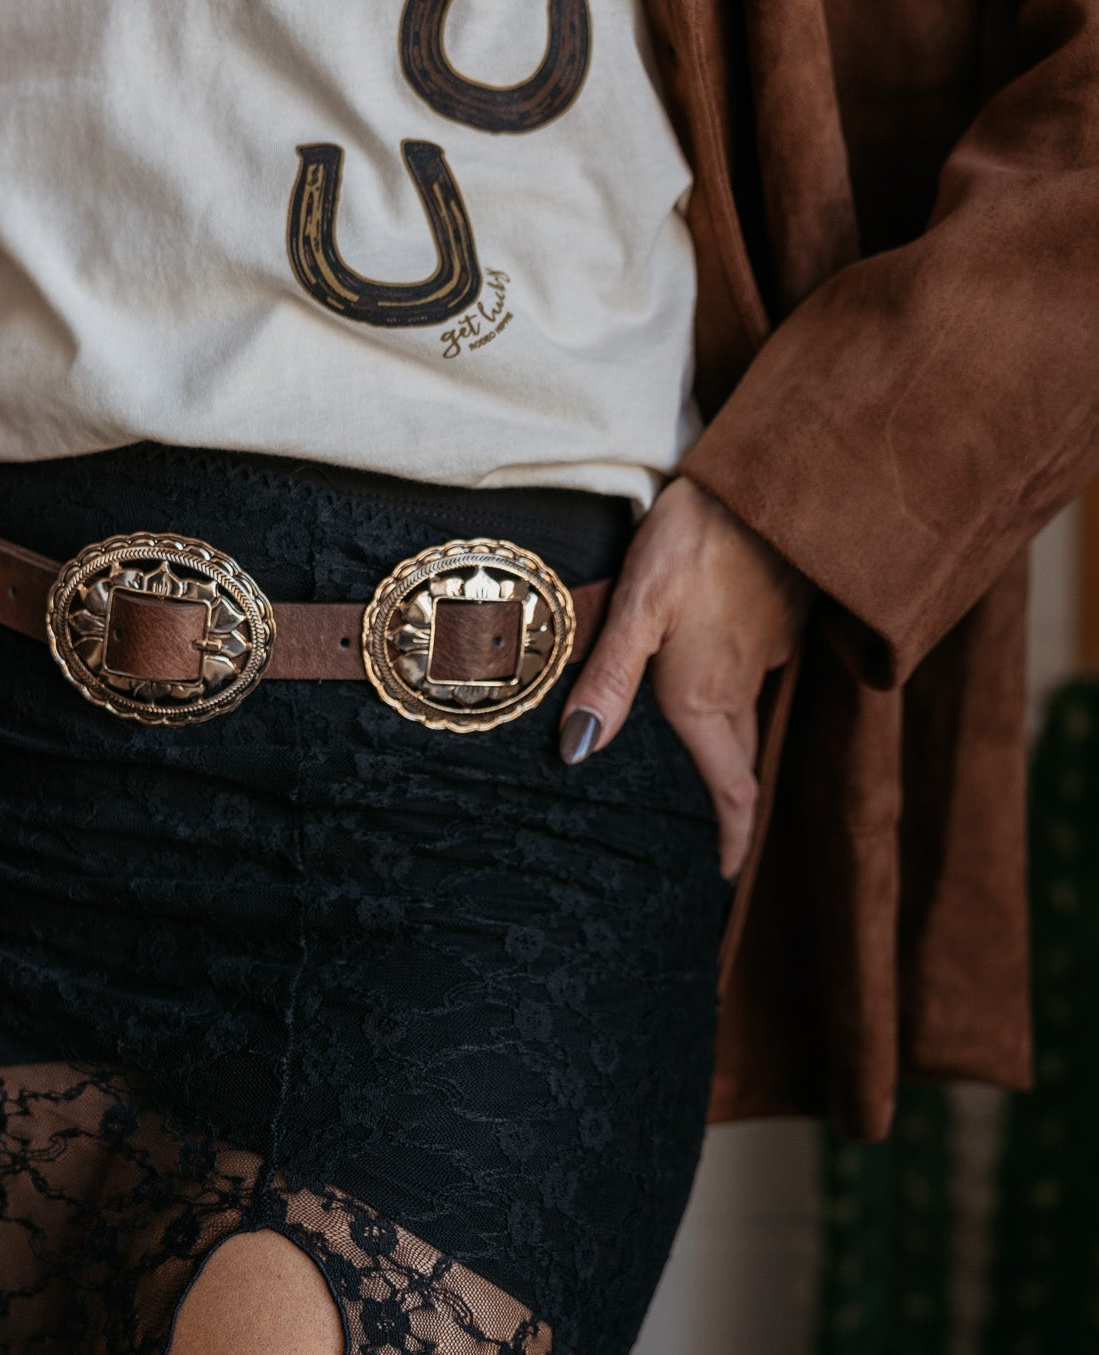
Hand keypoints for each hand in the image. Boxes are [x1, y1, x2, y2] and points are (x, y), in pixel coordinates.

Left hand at [558, 475, 809, 879]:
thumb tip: (578, 753)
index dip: (731, 837)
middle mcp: (742, 685)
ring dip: (729, 749)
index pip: (732, 788)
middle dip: (729, 803)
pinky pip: (752, 674)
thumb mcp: (638, 607)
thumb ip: (607, 680)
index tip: (725, 874)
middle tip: (712, 835)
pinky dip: (733, 695)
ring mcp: (765, 652)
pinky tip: (708, 674)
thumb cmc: (695, 539)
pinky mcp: (776, 619)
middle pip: (739, 761)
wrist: (767, 480)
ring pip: (746, 716)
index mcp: (706, 696)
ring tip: (700, 765)